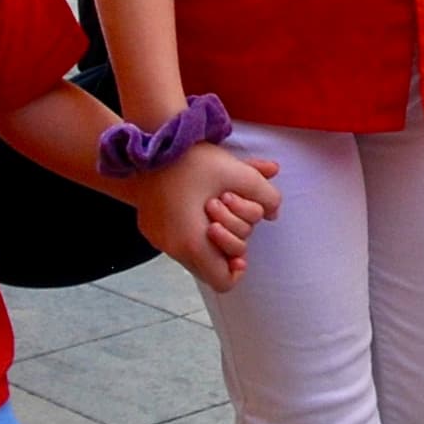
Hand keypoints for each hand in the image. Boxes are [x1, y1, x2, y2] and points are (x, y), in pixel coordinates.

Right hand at [139, 142, 281, 291]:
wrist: (149, 142)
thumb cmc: (193, 160)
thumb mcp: (239, 174)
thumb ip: (266, 197)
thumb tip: (274, 213)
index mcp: (193, 243)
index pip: (222, 281)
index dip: (237, 271)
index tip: (243, 253)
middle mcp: (172, 247)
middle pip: (210, 265)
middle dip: (228, 240)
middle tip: (225, 209)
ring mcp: (157, 238)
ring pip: (193, 252)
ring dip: (210, 233)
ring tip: (214, 201)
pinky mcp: (149, 227)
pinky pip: (177, 239)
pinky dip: (192, 227)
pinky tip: (198, 200)